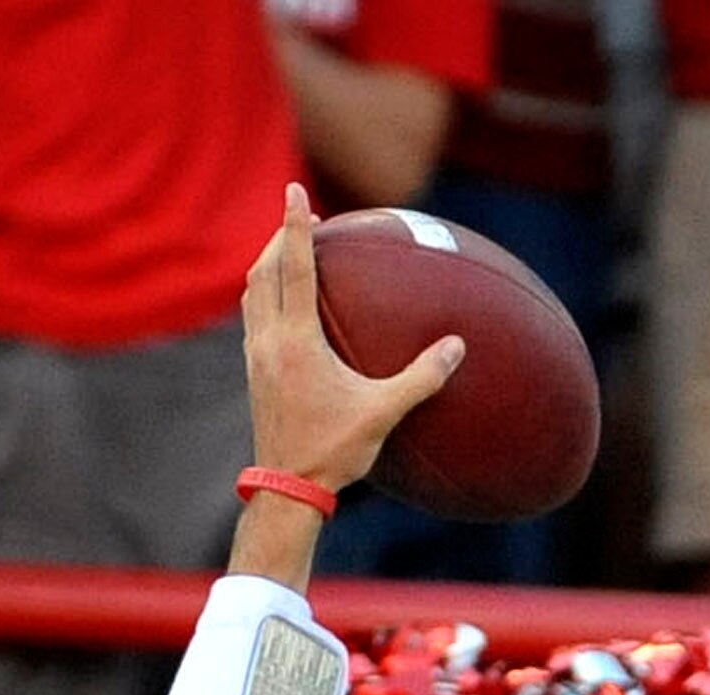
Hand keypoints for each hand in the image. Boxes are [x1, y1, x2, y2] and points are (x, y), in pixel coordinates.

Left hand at [240, 183, 462, 494]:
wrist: (287, 491)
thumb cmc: (334, 452)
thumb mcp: (383, 412)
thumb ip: (422, 377)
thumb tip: (457, 347)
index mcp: (297, 342)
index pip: (294, 267)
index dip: (294, 225)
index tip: (293, 189)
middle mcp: (268, 342)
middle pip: (262, 271)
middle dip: (279, 238)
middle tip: (302, 219)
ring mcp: (255, 358)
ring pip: (252, 293)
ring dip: (267, 265)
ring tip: (290, 251)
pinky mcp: (253, 374)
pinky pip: (253, 317)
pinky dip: (265, 294)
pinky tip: (283, 301)